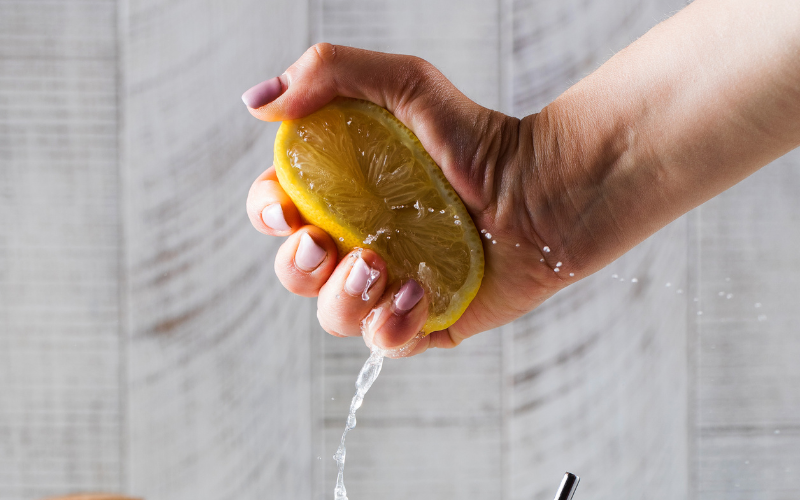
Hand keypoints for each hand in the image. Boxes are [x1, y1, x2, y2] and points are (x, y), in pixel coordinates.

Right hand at [243, 44, 568, 356]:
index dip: (267, 214)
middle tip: (327, 243)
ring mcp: (392, 283)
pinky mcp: (427, 320)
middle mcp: (362, 240)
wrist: (546, 192)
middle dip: (298, 267)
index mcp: (345, 193)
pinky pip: (386, 344)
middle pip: (296, 272)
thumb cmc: (481, 137)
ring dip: (343, 299)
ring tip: (381, 268)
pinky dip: (391, 328)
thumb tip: (258, 102)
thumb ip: (331, 74)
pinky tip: (418, 296)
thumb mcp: (407, 85)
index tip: (284, 211)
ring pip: (334, 316)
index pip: (280, 210)